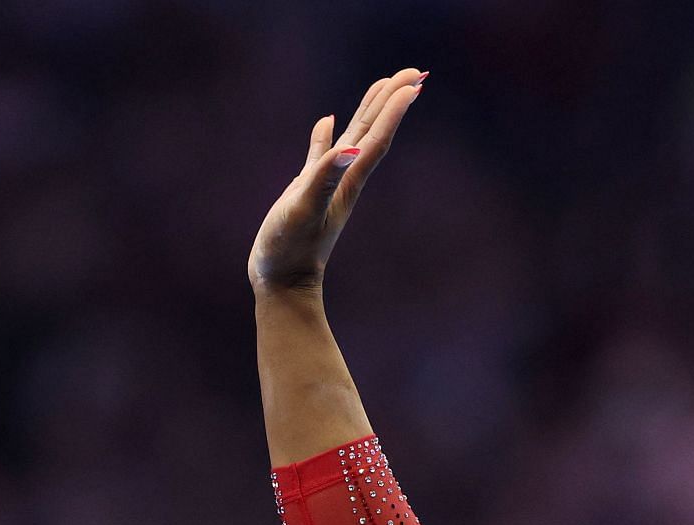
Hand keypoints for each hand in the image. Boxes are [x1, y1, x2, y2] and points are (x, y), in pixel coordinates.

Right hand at [248, 68, 424, 293]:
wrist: (281, 282)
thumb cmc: (288, 251)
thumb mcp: (303, 212)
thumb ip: (323, 179)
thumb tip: (349, 150)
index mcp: (346, 183)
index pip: (375, 141)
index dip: (393, 112)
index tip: (411, 84)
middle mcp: (343, 180)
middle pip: (373, 133)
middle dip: (391, 102)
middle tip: (412, 72)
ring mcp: (327, 184)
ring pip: (353, 138)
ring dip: (369, 111)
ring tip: (384, 85)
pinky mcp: (308, 190)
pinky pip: (322, 155)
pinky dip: (327, 135)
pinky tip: (327, 121)